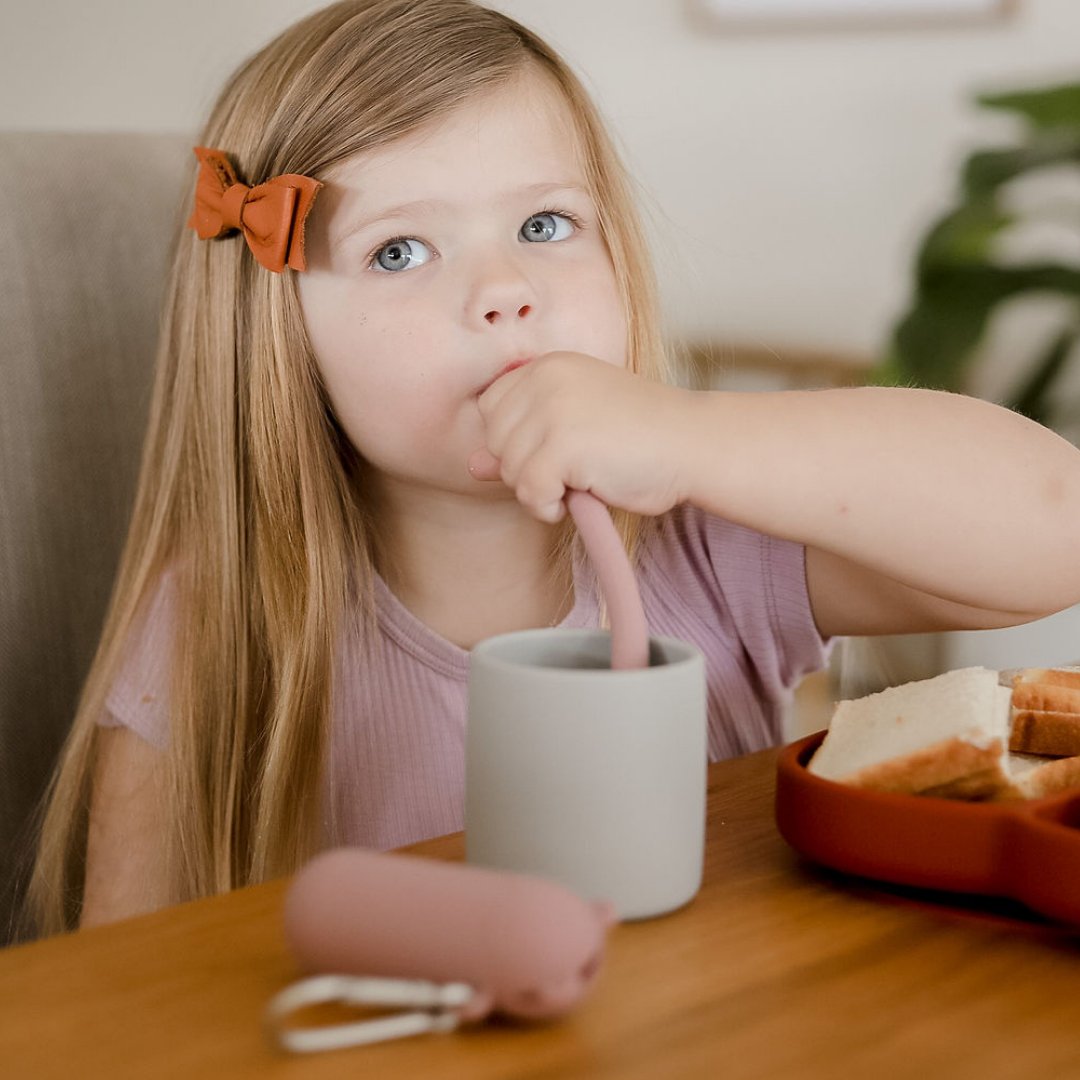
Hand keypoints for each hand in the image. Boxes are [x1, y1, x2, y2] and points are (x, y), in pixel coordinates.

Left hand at [468, 351, 694, 521]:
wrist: (692, 443)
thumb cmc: (642, 438)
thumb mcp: (576, 430)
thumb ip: (524, 441)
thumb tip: (473, 466)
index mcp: (548, 366)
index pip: (492, 407)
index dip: (516, 440)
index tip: (556, 450)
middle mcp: (545, 379)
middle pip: (494, 441)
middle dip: (525, 467)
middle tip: (574, 469)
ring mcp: (552, 410)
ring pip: (508, 470)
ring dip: (540, 490)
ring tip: (582, 480)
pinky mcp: (562, 446)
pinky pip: (529, 492)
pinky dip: (549, 507)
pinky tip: (582, 496)